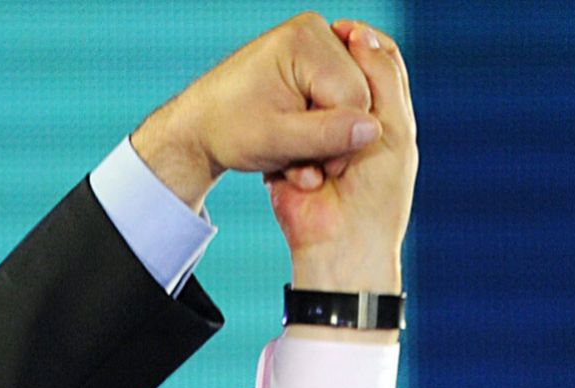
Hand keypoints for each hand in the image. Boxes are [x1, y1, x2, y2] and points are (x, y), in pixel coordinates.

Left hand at [130, 12, 381, 211]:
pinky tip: (301, 140)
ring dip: (329, 136)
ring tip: (298, 154)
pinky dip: (325, 125)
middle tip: (302, 164)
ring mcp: (319, 44)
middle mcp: (317, 31)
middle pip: (358, 96)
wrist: (202, 124)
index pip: (354, 97)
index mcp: (304, 40)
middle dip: (335, 137)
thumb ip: (324, 135)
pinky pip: (342, 99)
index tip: (314, 170)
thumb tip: (373, 130)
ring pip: (353, 101)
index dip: (342, 141)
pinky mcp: (319, 61)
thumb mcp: (275, 140)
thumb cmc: (229, 131)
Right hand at [271, 20, 415, 294]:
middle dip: (326, 73)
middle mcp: (351, 123)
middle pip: (335, 76)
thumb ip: (380, 81)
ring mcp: (318, 140)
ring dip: (307, 108)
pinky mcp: (289, 159)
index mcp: (384, 116)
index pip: (375, 61)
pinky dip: (288, 137)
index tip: (341, 30)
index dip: (359, 42)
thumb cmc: (377, 194)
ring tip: (314, 126)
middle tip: (316, 64)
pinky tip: (295, 145)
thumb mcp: (390, 129)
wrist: (341, 247)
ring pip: (306, 100)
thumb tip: (362, 35)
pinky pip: (283, 132)